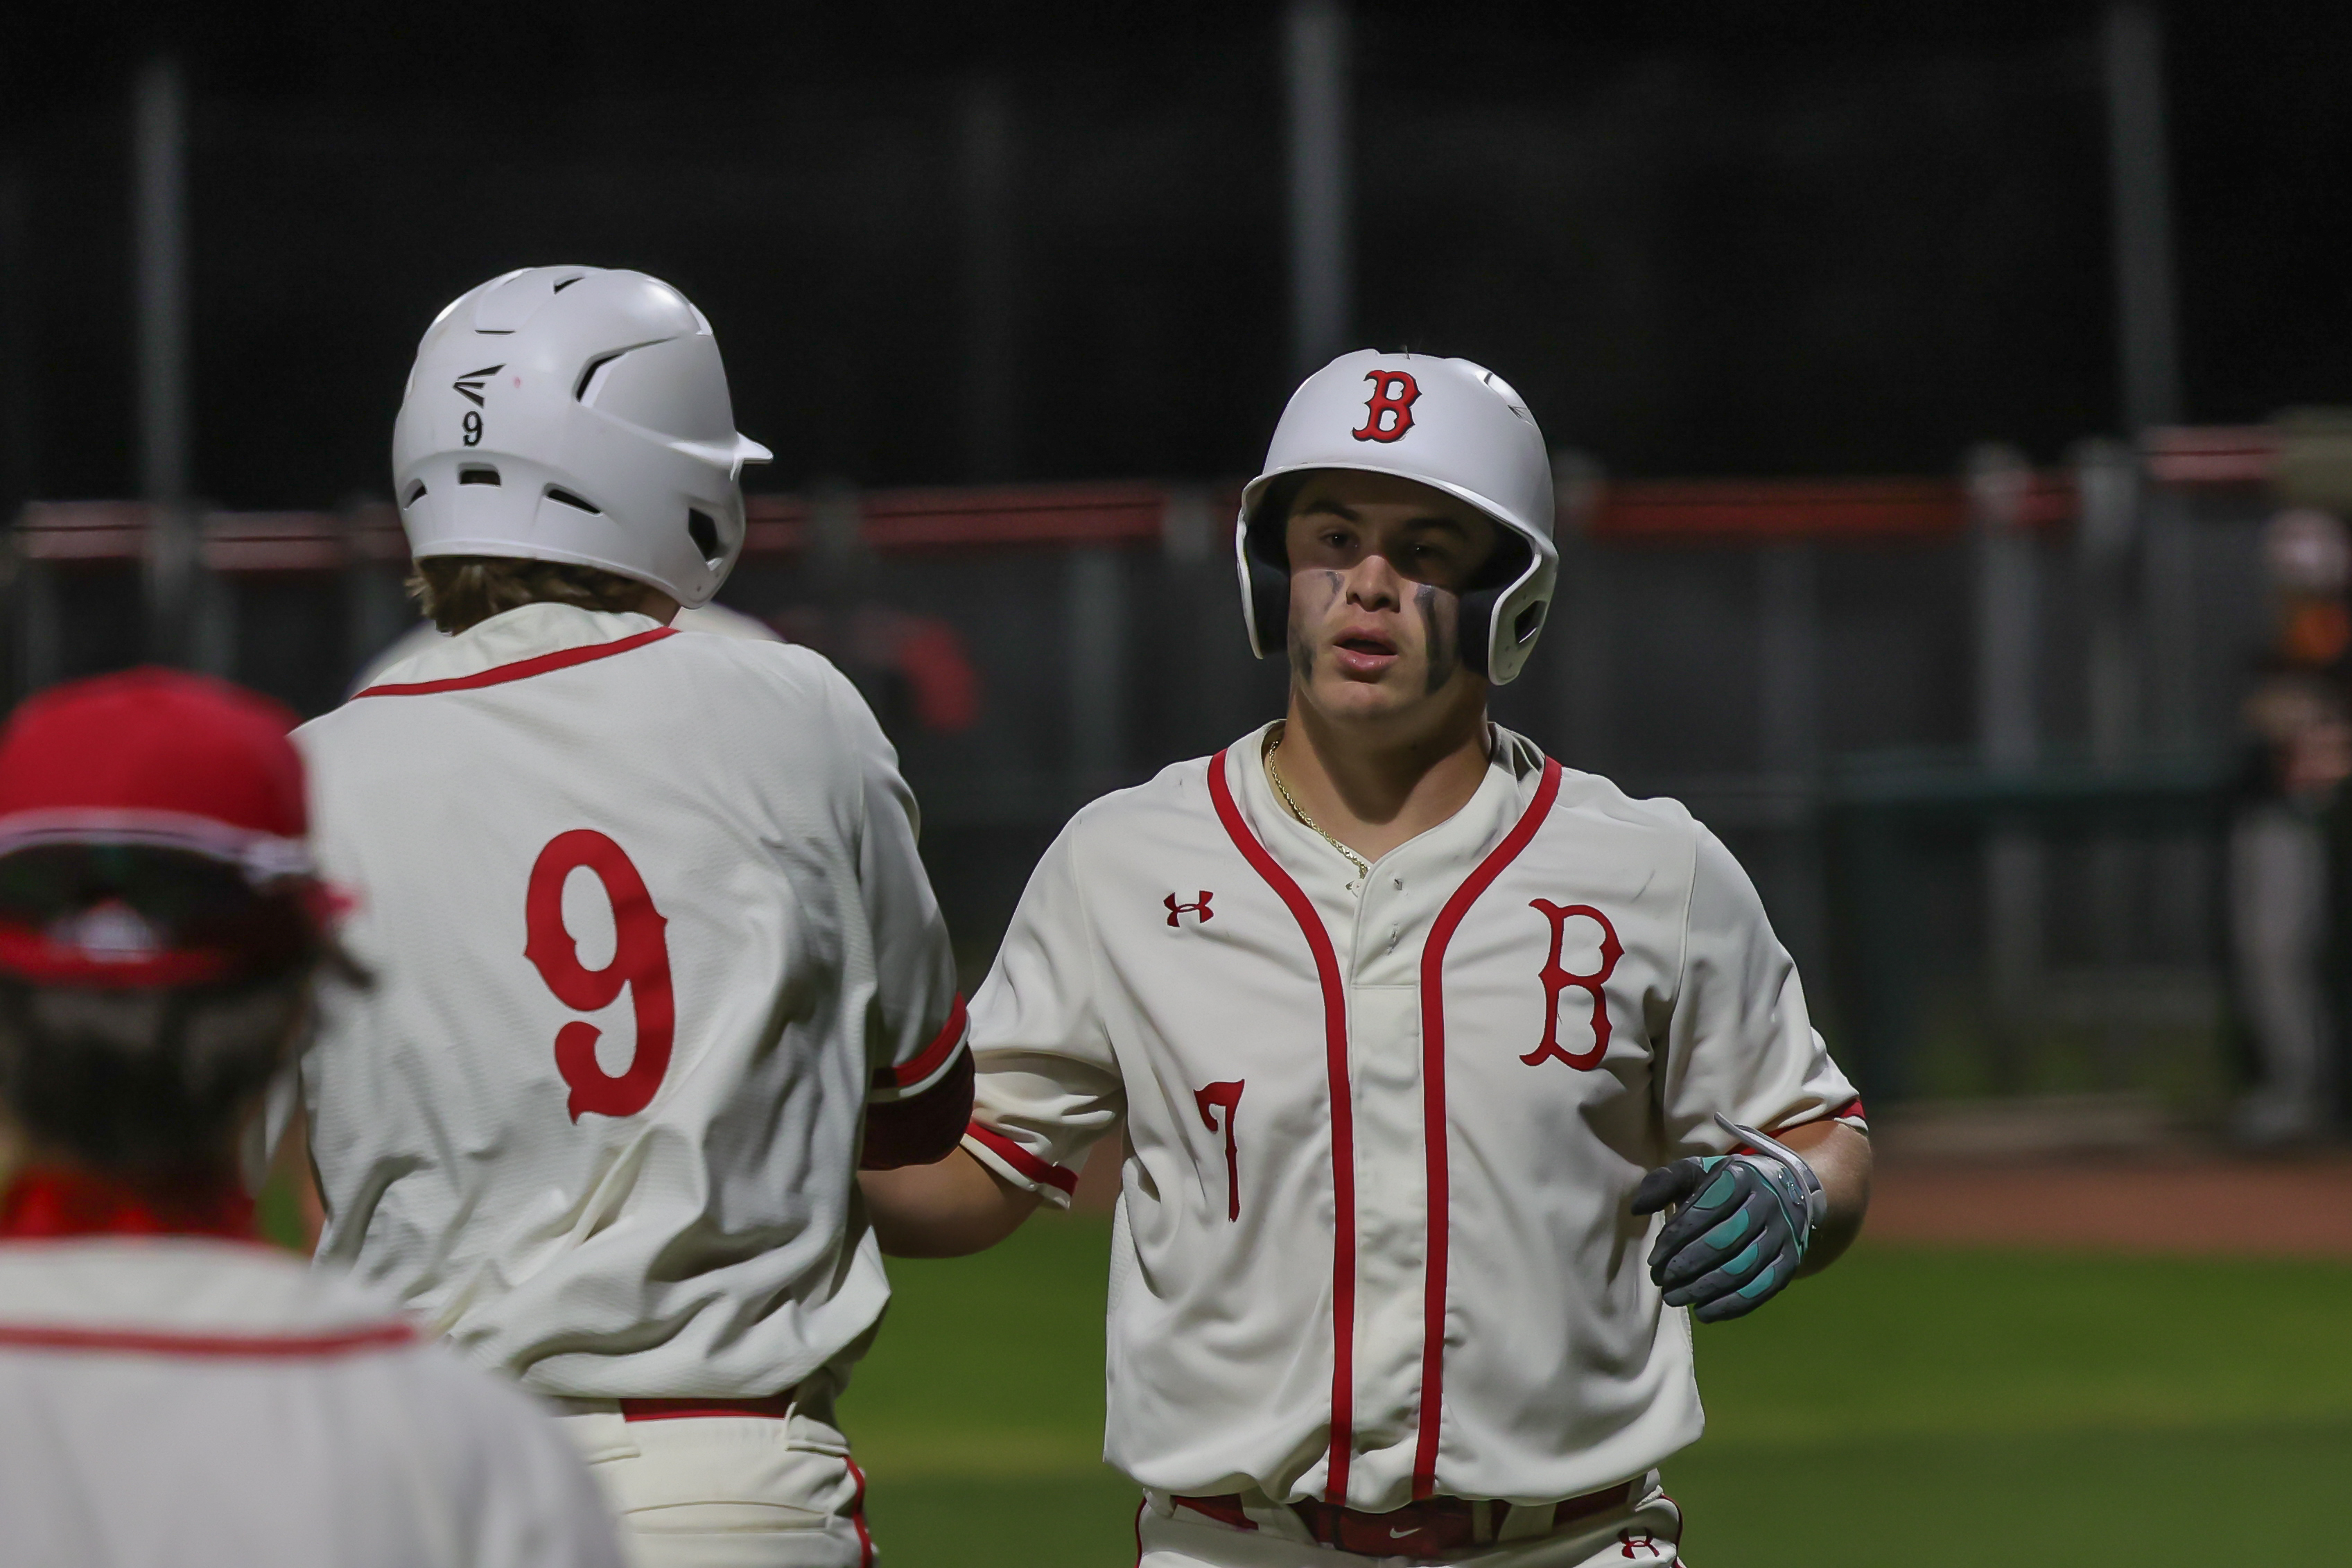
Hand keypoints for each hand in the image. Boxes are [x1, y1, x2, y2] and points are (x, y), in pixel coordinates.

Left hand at [1630, 1152, 1813, 1321]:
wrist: (1788, 1189)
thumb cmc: (1728, 1183)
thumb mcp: (1696, 1171)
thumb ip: (1663, 1183)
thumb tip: (1637, 1209)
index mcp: (1739, 1177)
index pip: (1703, 1211)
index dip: (1675, 1239)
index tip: (1654, 1260)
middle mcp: (1765, 1204)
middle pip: (1721, 1243)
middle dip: (1685, 1267)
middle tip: (1661, 1282)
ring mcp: (1782, 1234)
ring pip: (1740, 1270)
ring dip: (1703, 1290)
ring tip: (1674, 1298)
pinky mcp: (1791, 1261)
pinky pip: (1761, 1289)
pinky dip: (1731, 1306)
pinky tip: (1704, 1313)